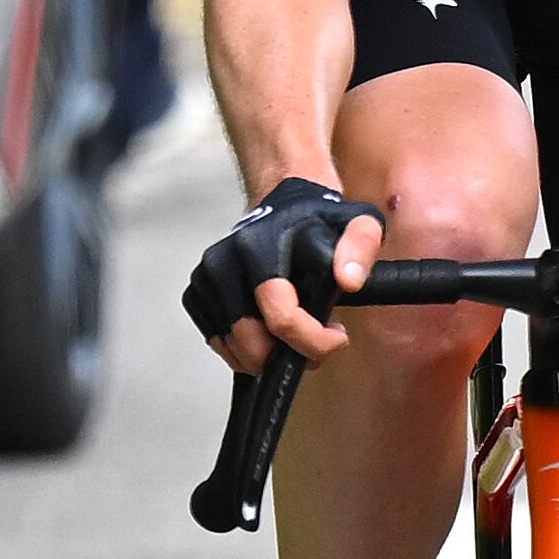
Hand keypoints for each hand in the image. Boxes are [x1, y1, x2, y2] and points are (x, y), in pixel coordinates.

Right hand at [183, 178, 379, 371]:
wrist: (283, 202)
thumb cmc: (319, 217)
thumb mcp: (358, 221)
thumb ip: (361, 246)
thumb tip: (349, 280)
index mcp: (259, 246)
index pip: (280, 316)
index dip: (314, 341)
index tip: (338, 337)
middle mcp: (224, 262)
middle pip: (252, 341)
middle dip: (290, 355)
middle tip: (317, 342)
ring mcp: (206, 278)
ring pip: (234, 347)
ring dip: (269, 356)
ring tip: (297, 336)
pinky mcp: (197, 291)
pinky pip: (218, 341)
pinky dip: (245, 350)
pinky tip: (270, 333)